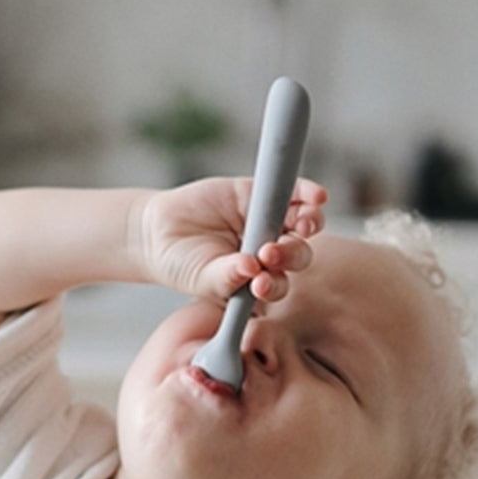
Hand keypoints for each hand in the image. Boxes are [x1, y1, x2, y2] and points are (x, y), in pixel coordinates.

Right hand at [134, 177, 326, 305]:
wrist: (161, 232)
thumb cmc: (182, 264)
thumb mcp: (202, 279)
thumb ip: (227, 278)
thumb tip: (251, 269)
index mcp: (259, 282)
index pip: (278, 285)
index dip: (274, 285)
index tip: (259, 285)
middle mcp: (269, 254)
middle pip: (296, 256)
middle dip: (287, 255)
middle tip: (268, 254)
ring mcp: (269, 223)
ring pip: (302, 225)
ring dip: (308, 224)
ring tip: (302, 225)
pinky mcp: (262, 194)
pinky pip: (294, 193)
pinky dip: (307, 193)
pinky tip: (317, 196)